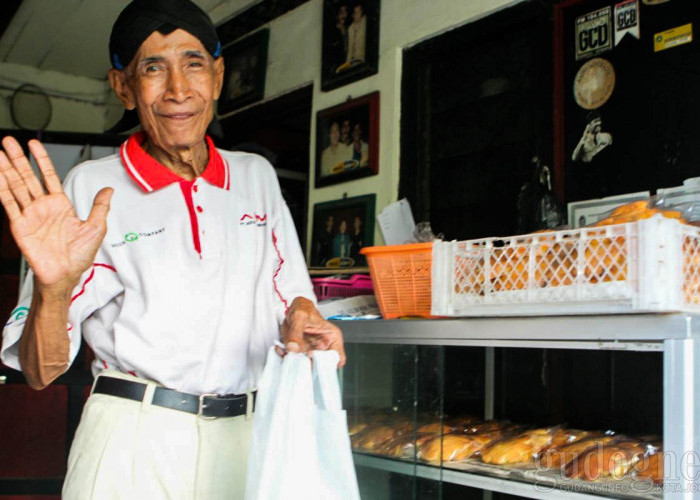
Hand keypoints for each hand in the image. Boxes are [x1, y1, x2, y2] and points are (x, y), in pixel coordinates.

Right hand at [0, 137, 112, 292]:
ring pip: (16, 187)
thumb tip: (108, 189)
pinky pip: (10, 204)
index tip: (34, 143)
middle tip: (8, 140)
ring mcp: (30, 215)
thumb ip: (100, 207)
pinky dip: (2, 190)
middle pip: (28, 177)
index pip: (48, 176)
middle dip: (19, 159)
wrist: (65, 276)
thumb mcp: (96, 228)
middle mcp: (43, 207)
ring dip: (7, 170)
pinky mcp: (20, 226)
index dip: (41, 159)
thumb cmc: (79, 256)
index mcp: (60, 205)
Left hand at [278, 297, 345, 366]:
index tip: (311, 355)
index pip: (336, 357)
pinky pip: (293, 360)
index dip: (325, 362)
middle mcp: (323, 348)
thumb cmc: (304, 309)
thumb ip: (296, 332)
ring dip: (293, 361)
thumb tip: (293, 348)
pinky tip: (281, 349)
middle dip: (306, 364)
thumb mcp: (300, 316)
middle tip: (296, 356)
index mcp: (332, 338)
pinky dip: (285, 357)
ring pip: (305, 365)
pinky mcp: (300, 353)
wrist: (294, 309)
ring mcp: (311, 352)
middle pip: (320, 365)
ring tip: (286, 350)